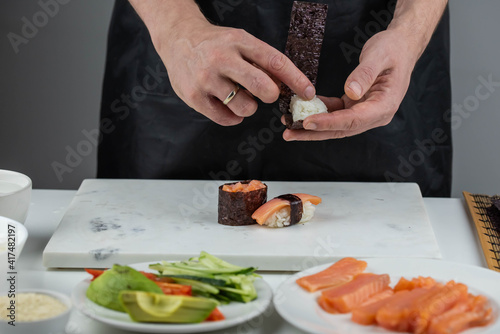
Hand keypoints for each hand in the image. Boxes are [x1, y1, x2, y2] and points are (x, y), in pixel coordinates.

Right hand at [153, 18, 314, 125]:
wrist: (178, 39)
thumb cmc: (216, 44)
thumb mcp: (241, 42)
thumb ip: (262, 62)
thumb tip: (290, 85)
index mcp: (239, 42)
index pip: (275, 62)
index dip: (296, 80)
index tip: (309, 93)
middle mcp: (222, 59)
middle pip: (263, 88)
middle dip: (271, 95)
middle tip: (266, 94)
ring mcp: (206, 79)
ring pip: (245, 107)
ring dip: (249, 107)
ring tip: (238, 96)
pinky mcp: (194, 97)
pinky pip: (226, 119)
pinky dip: (233, 116)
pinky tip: (228, 105)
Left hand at [283, 29, 418, 140]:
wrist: (400, 47)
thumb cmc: (393, 49)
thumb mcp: (380, 55)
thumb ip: (366, 74)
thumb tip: (352, 92)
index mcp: (384, 106)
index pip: (353, 120)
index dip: (329, 123)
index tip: (308, 122)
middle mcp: (375, 115)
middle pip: (341, 129)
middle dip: (314, 133)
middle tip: (289, 134)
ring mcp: (365, 112)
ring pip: (336, 125)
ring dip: (313, 127)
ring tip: (289, 126)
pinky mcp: (356, 106)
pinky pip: (335, 113)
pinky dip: (318, 113)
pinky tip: (300, 111)